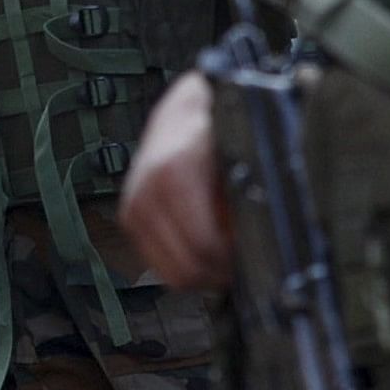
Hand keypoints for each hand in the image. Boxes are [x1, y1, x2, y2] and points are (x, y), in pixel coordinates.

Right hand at [117, 74, 231, 289]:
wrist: (179, 116)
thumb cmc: (213, 132)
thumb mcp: (240, 157)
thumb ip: (248, 200)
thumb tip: (259, 241)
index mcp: (174, 173)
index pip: (204, 245)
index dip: (233, 260)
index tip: (251, 256)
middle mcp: (146, 191)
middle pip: (185, 267)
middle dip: (218, 271)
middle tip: (240, 262)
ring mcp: (133, 206)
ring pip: (170, 273)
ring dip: (201, 270)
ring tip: (224, 254)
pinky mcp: (130, 217)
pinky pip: (159, 263)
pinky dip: (183, 261)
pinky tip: (202, 245)